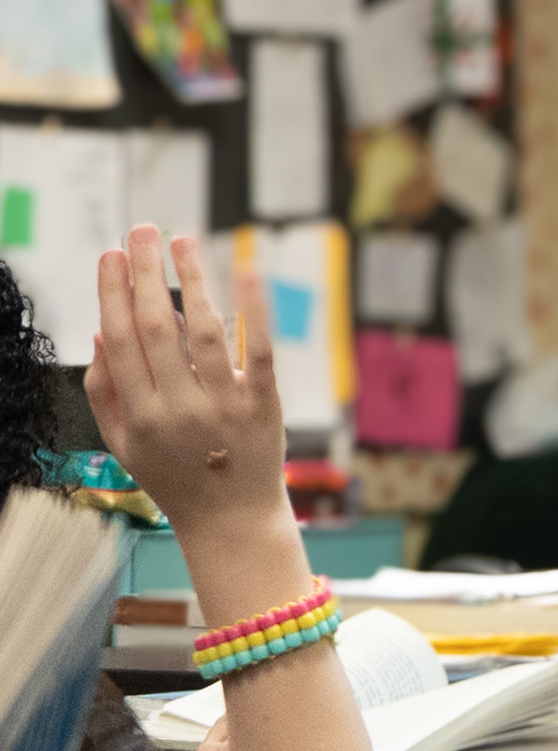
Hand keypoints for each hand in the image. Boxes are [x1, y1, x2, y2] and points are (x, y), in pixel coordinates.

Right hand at [83, 229, 290, 560]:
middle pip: (155, 329)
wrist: (231, 520)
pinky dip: (253, 309)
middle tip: (140, 230)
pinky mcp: (263, 404)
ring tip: (182, 240)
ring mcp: (222, 405)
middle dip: (144, 274)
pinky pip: (257, 349)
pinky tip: (247, 270)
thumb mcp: (123, 443)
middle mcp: (177, 408)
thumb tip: (101, 331)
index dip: (112, 294)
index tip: (110, 255)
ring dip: (191, 280)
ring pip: (203, 332)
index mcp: (137, 415)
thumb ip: (105, 391)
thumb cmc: (173, 476)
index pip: (120, 341)